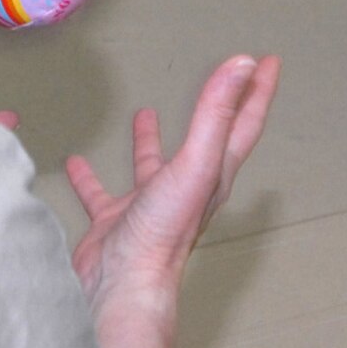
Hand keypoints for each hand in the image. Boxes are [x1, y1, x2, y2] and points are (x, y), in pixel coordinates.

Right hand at [67, 55, 280, 309]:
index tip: (268, 62)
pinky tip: (78, 164)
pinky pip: (103, 192)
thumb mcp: (196, 162)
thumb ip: (216, 112)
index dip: (257, 90)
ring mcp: (151, 207)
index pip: (243, 123)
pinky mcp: (116, 222)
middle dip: (214, 110)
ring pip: (153, 165)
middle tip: (219, 85)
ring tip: (143, 115)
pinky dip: (92, 176)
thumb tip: (243, 65)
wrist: (121, 284)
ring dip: (150, 141)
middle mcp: (187, 189)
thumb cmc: (164, 232)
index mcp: (213, 174)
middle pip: (207, 140)